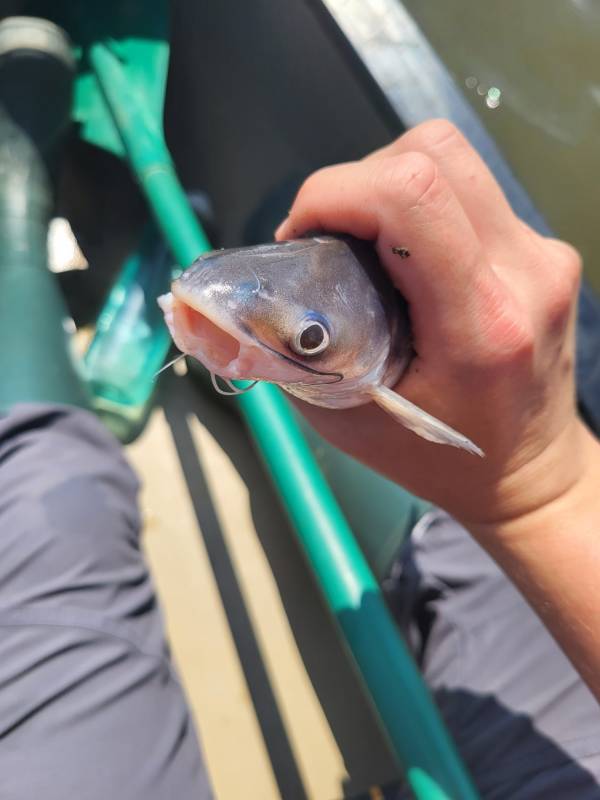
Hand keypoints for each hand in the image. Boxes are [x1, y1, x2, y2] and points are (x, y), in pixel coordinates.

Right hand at [275, 120, 589, 529]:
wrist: (528, 473)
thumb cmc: (436, 461)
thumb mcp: (345, 419)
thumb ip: (277, 357)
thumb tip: (200, 311)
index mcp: (480, 323)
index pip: (410, 194)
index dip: (332, 194)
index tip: (300, 238)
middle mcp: (524, 274)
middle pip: (432, 152)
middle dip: (355, 181)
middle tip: (326, 239)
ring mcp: (544, 254)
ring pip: (451, 158)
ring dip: (385, 186)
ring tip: (359, 246)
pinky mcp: (544, 249)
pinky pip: (468, 190)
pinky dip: (417, 208)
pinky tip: (403, 260)